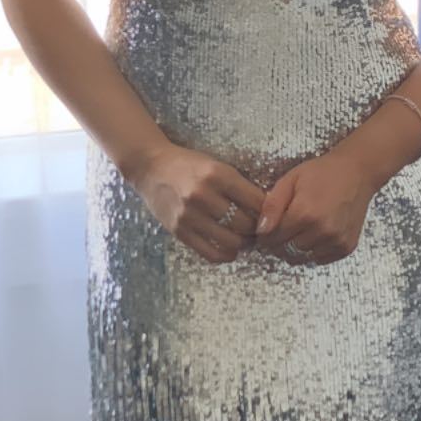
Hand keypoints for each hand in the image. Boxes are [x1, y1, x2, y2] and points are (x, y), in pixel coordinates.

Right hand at [131, 140, 266, 264]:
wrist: (151, 167)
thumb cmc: (188, 165)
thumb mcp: (216, 166)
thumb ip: (238, 186)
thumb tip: (266, 210)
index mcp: (218, 175)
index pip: (256, 201)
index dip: (268, 211)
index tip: (270, 215)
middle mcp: (203, 195)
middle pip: (245, 224)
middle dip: (257, 229)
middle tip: (259, 229)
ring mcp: (189, 215)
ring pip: (231, 241)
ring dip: (244, 244)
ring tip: (245, 239)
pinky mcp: (179, 231)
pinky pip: (210, 253)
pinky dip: (226, 255)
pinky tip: (230, 250)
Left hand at [250, 147, 377, 263]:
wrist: (358, 173)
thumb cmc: (322, 173)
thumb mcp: (290, 180)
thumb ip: (272, 206)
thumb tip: (261, 230)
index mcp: (304, 213)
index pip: (273, 238)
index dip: (265, 236)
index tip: (266, 231)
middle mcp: (322, 230)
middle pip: (287, 250)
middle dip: (278, 244)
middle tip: (280, 231)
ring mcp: (336, 240)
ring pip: (303, 257)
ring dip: (296, 248)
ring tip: (299, 231)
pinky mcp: (347, 247)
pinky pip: (320, 260)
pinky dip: (313, 252)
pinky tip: (314, 235)